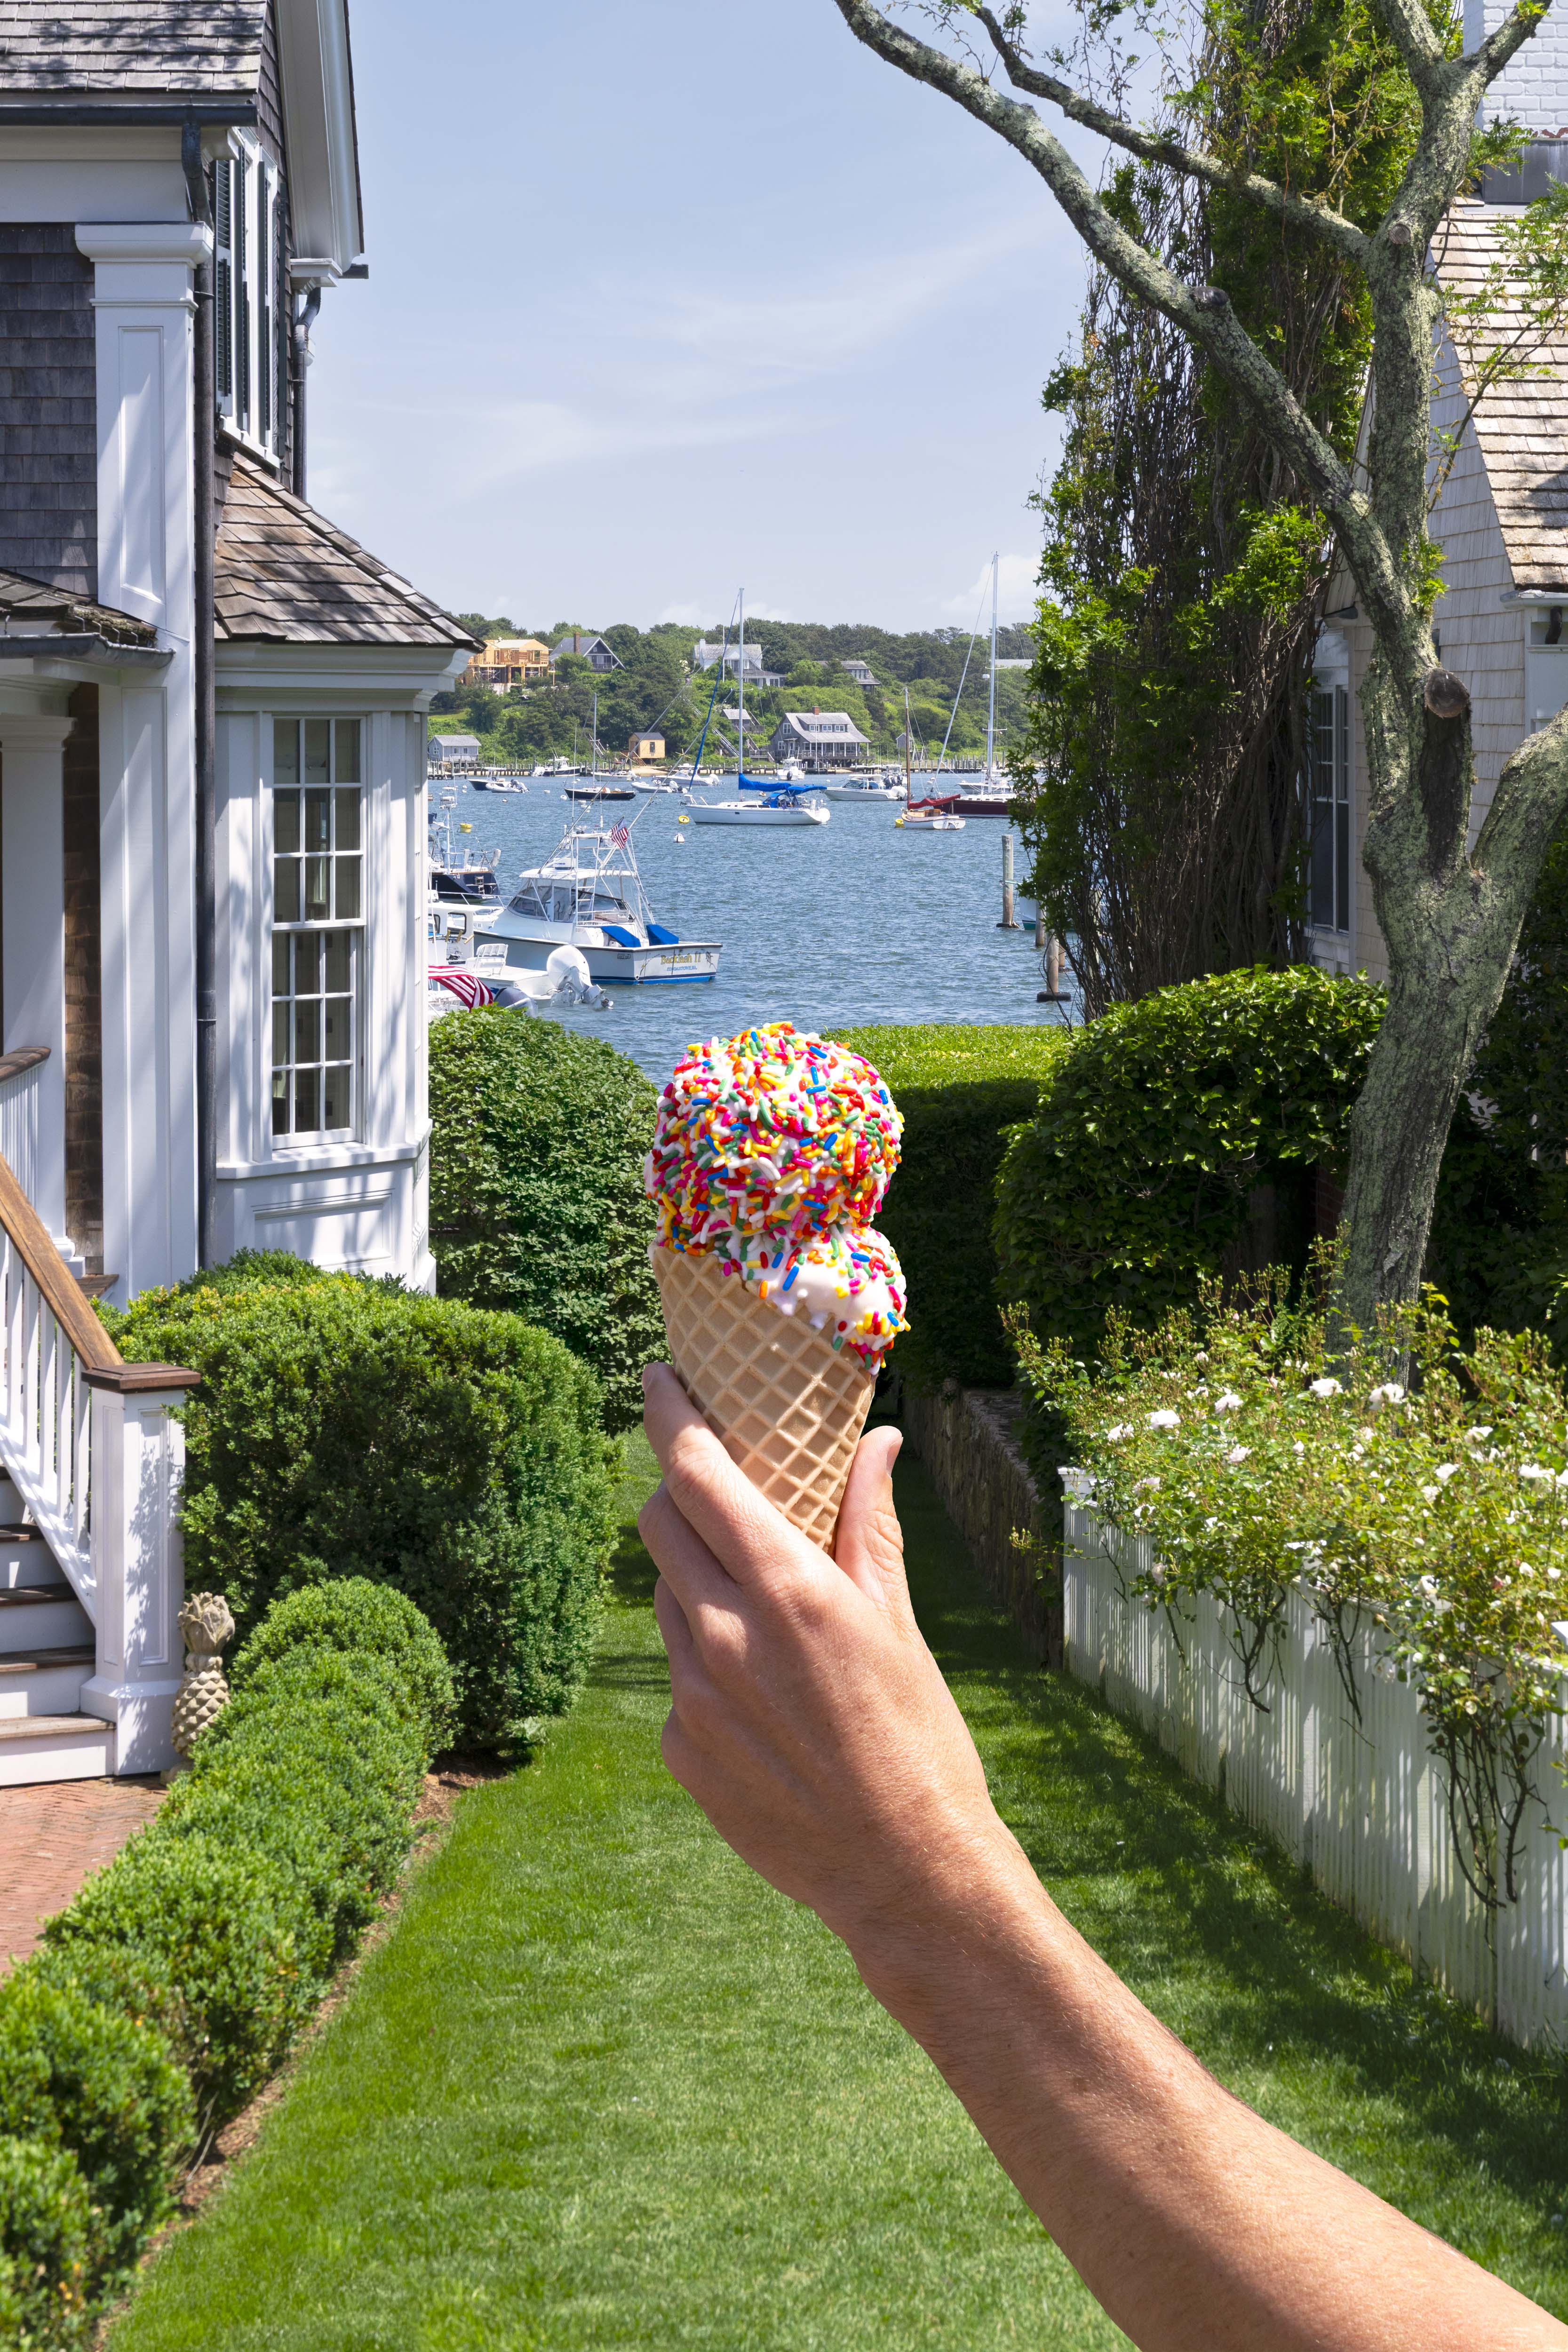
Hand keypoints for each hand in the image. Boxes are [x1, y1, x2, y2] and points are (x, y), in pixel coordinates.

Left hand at [639, 1362, 1019, 1950]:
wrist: (906, 1873)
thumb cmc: (918, 1738)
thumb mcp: (897, 1621)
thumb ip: (869, 1523)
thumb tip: (877, 1439)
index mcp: (787, 1591)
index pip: (696, 1472)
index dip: (668, 1414)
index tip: (658, 1378)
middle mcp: (724, 1636)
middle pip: (657, 1523)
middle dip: (679, 1492)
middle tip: (715, 1492)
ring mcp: (691, 1697)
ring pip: (665, 1599)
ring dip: (697, 1583)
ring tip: (762, 1614)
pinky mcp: (679, 1750)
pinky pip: (674, 1676)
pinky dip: (705, 1661)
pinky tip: (763, 1696)